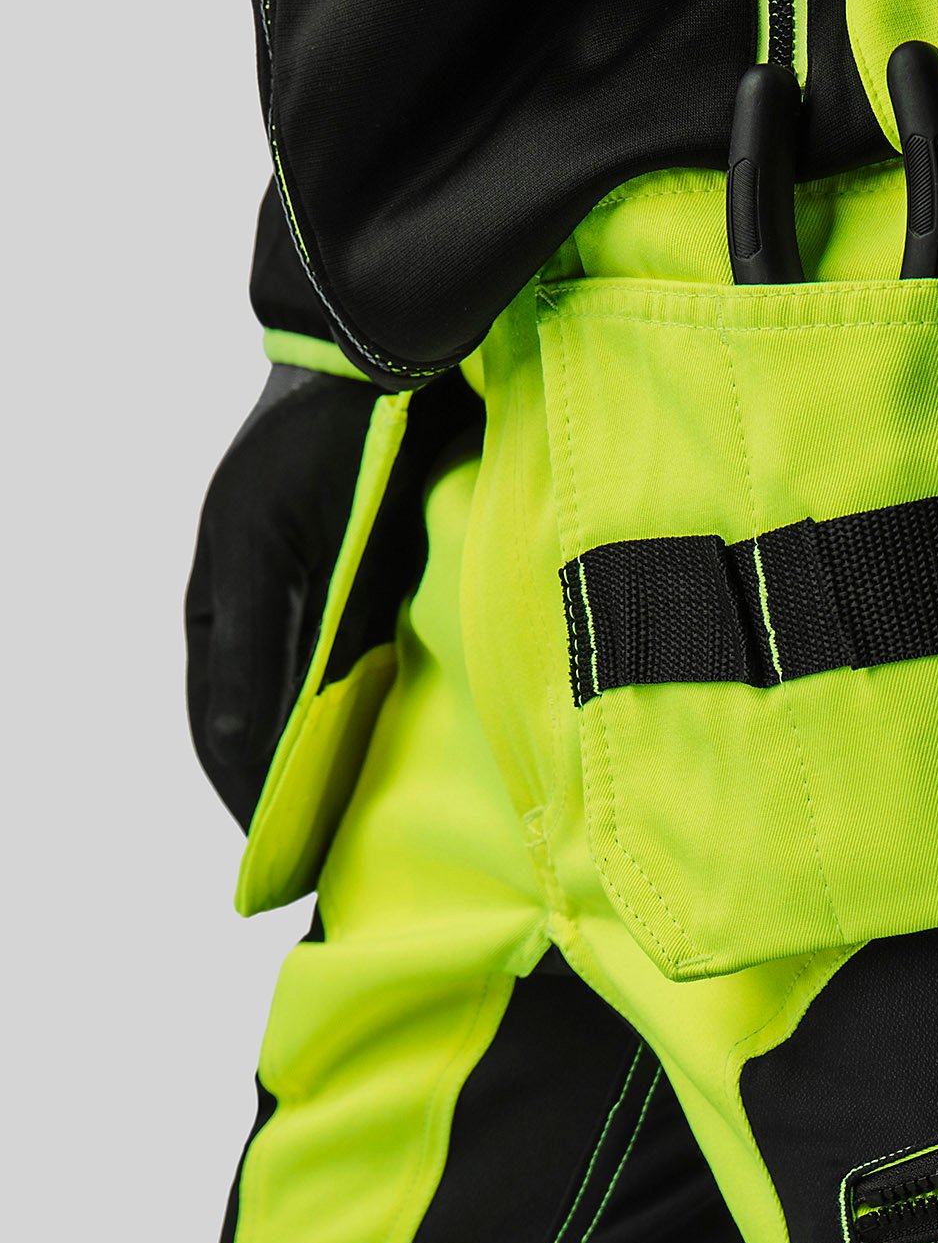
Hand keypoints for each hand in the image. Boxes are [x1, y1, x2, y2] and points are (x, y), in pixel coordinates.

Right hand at [185, 364, 376, 827]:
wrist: (387, 365)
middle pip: (274, 734)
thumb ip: (254, 658)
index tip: (282, 869)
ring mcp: (322, 607)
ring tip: (370, 840)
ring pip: (326, 715)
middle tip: (331, 876)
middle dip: (297, 804)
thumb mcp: (266, 556)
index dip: (250, 802)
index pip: (223, 732)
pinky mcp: (378, 595)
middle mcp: (268, 616)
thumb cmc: (314, 451)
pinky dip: (383, 729)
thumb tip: (244, 755)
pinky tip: (411, 766)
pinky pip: (373, 682)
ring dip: (342, 774)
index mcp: (222, 607)